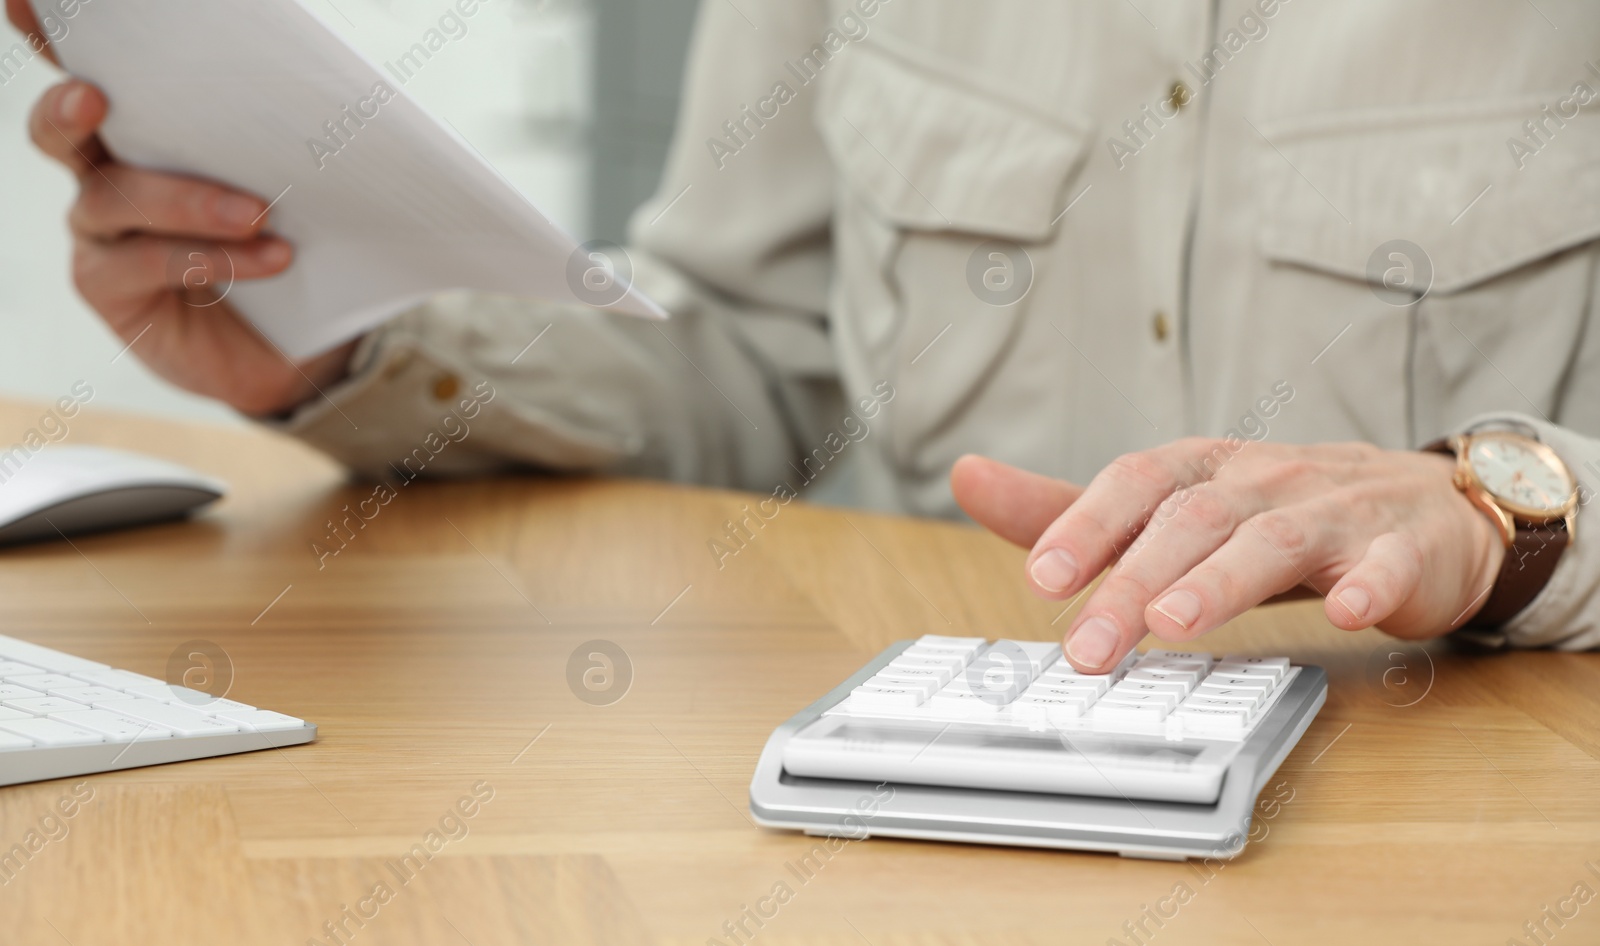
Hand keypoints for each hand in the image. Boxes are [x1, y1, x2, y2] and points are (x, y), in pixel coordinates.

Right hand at [23, 76, 355, 414]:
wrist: (278, 340)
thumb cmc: (278, 239)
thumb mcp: (281, 179)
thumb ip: (268, 136)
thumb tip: (327, 83)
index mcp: (137, 129)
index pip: (90, 68)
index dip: (50, 32)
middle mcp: (101, 170)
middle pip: (60, 128)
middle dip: (67, 108)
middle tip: (93, 97)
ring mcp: (98, 231)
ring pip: (115, 198)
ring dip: (190, 202)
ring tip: (260, 213)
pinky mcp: (108, 287)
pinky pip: (147, 262)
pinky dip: (213, 257)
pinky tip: (272, 258)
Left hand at [950, 440, 1505, 672]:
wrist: (1423, 510)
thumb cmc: (1278, 511)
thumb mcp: (1174, 505)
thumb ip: (1073, 507)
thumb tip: (967, 477)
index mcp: (1204, 468)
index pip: (1135, 482)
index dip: (1086, 524)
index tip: (1040, 576)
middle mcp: (1264, 480)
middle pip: (1191, 522)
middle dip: (1133, 581)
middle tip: (1087, 646)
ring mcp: (1335, 511)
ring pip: (1273, 540)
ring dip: (1221, 581)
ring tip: (1174, 624)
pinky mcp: (1401, 550)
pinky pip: (1387, 565)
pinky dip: (1369, 586)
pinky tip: (1349, 616)